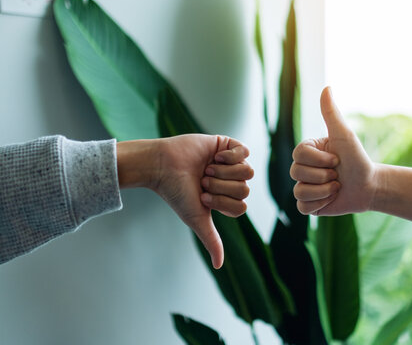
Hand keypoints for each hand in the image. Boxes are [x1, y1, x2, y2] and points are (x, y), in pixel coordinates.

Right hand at [117, 135, 253, 268]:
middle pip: (246, 189)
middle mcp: (229, 181)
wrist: (163, 166)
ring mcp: (230, 162)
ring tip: (207, 169)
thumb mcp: (197, 219)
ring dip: (225, 172)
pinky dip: (230, 156)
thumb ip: (211, 240)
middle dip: (222, 187)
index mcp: (225, 198)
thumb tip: (219, 266)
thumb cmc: (177, 193)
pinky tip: (215, 156)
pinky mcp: (227, 145)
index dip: (223, 202)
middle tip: (203, 181)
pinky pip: (245, 151)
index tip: (203, 197)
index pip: (242, 206)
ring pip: (248, 171)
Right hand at [290, 87, 377, 215]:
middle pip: (296, 173)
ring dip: (324, 190)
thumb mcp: (344, 135)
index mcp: (306, 151)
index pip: (298, 155)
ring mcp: (304, 187)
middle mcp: (302, 168)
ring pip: (299, 191)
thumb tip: (326, 87)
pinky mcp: (309, 205)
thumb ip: (331, 113)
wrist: (370, 186)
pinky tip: (332, 198)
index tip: (336, 159)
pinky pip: (303, 207)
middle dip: (323, 175)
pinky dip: (321, 203)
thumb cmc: (357, 158)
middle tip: (337, 174)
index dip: (319, 160)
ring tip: (337, 186)